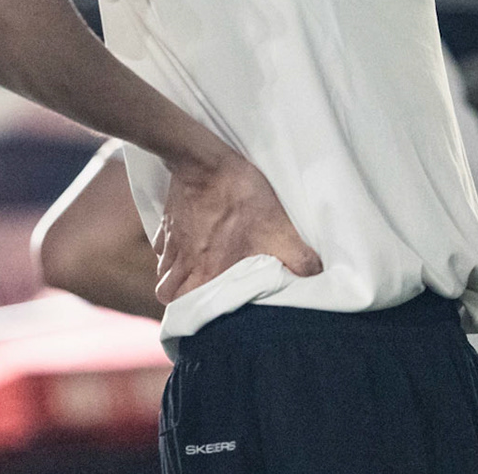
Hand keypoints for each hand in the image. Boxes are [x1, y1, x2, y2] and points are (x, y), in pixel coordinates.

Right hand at [154, 146, 321, 304]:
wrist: (206, 160)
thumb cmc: (239, 196)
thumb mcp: (278, 228)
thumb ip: (298, 257)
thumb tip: (315, 275)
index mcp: (208, 272)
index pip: (187, 311)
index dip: (195, 317)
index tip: (209, 315)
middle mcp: (184, 262)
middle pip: (166, 295)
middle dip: (180, 299)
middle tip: (199, 295)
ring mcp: (172, 241)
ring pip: (162, 272)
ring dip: (174, 276)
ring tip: (194, 272)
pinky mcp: (167, 220)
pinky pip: (161, 245)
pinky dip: (170, 250)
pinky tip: (186, 244)